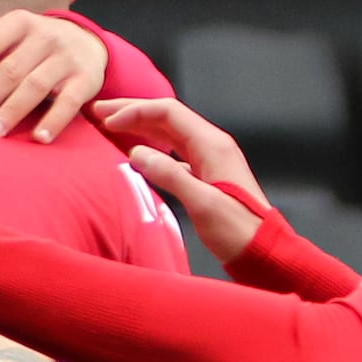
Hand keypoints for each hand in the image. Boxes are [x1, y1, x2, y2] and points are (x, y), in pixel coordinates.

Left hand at [0, 10, 114, 140]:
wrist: (85, 43)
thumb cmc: (26, 46)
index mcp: (16, 22)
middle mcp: (43, 35)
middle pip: (9, 69)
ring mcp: (66, 57)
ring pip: (36, 86)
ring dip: (13, 110)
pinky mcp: (85, 79)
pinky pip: (69, 102)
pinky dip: (54, 121)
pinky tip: (38, 139)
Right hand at [94, 97, 267, 269]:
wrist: (262, 250)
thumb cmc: (236, 229)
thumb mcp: (202, 203)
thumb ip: (169, 175)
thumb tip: (136, 154)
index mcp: (212, 144)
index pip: (168, 113)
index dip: (135, 112)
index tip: (107, 121)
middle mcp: (211, 145)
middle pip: (167, 117)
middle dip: (133, 112)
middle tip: (99, 112)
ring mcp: (210, 159)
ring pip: (170, 132)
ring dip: (141, 127)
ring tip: (112, 126)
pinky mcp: (207, 174)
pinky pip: (175, 151)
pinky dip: (152, 146)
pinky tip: (137, 152)